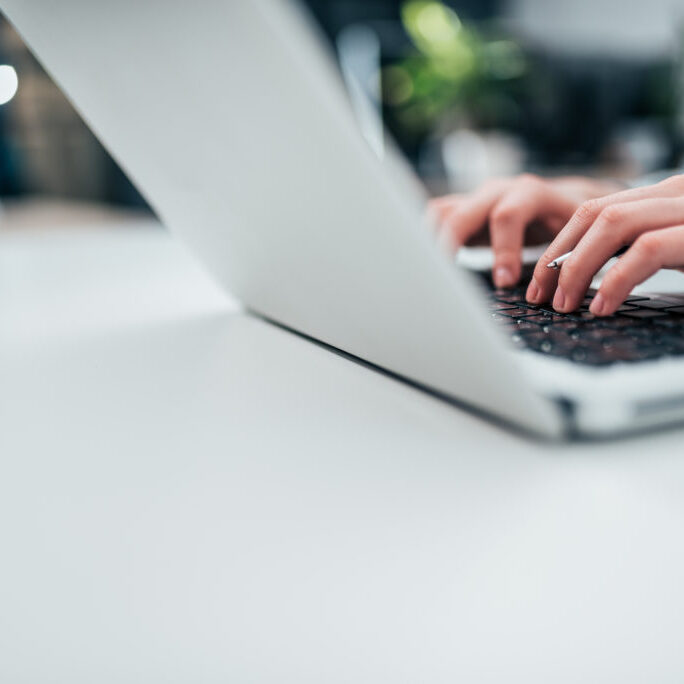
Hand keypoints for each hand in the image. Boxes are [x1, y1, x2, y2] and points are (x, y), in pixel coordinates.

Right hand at [430, 175, 620, 287]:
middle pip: (461, 214)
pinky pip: (436, 219)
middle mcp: (499, 191)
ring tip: (430, 274)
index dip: (503, 250)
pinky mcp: (463, 209)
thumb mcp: (576, 237)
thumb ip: (561, 258)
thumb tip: (550, 294)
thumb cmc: (572, 225)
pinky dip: (428, 239)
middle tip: (448, 282)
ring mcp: (477, 198)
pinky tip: (427, 265)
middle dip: (451, 248)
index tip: (504, 282)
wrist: (564, 202)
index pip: (507, 215)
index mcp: (531, 193)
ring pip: (441, 213)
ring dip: (431, 242)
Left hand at [527, 174, 683, 315]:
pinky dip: (616, 280)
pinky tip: (601, 307)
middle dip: (557, 256)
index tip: (539, 284)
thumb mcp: (673, 254)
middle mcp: (672, 194)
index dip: (558, 247)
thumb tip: (583, 284)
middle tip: (539, 296)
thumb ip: (633, 256)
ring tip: (564, 304)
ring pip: (613, 223)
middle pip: (594, 213)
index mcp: (660, 197)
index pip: (593, 211)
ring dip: (578, 267)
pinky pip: (647, 249)